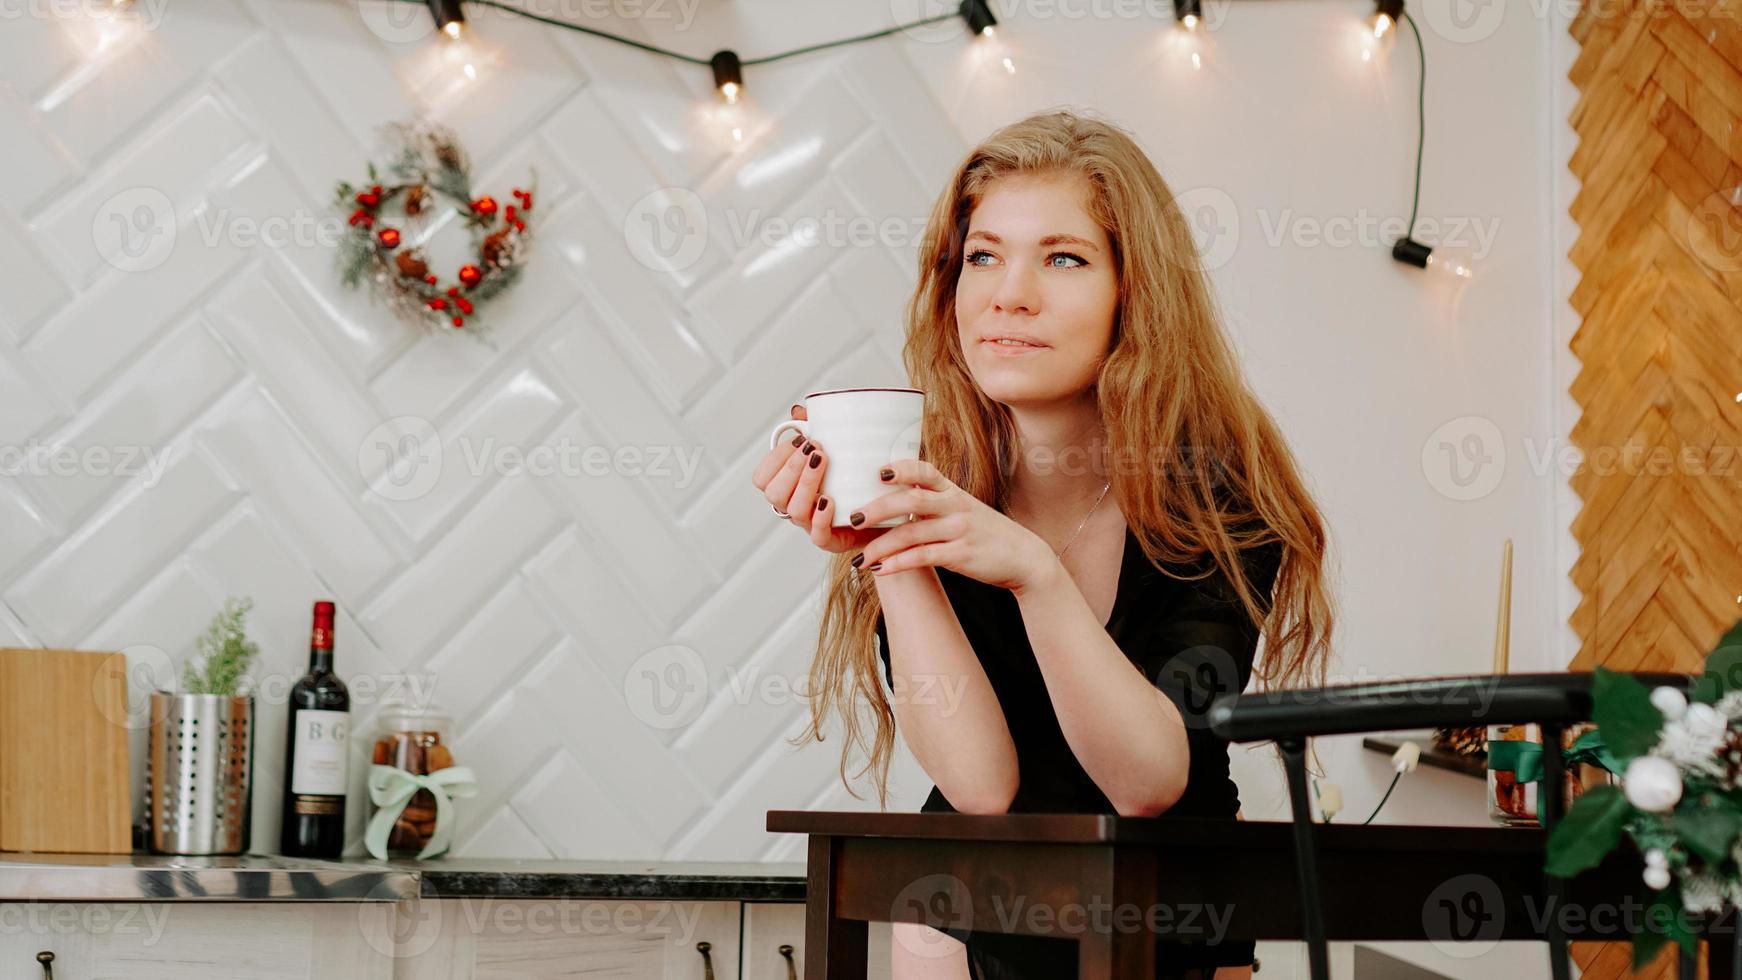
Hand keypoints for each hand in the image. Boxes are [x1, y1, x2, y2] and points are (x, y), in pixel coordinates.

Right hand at [750, 403, 891, 554]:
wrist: (886, 507)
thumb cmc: (855, 476)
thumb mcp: (837, 448)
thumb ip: (815, 429)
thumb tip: (798, 411)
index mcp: (789, 487)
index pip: (763, 478)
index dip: (776, 458)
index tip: (800, 439)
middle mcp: (795, 506)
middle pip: (774, 494)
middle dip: (791, 467)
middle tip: (814, 448)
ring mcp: (811, 525)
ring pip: (795, 511)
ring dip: (806, 483)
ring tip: (822, 461)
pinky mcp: (832, 540)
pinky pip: (818, 535)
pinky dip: (821, 517)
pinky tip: (829, 499)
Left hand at [849, 459, 1056, 592]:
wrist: (1024, 558)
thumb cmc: (986, 534)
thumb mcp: (963, 508)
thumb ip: (934, 501)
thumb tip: (895, 497)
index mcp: (952, 491)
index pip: (924, 470)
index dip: (900, 467)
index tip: (876, 471)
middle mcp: (955, 506)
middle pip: (911, 499)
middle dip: (878, 508)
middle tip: (854, 518)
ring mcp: (959, 530)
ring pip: (912, 532)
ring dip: (882, 545)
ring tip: (860, 556)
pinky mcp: (961, 555)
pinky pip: (924, 557)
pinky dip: (899, 564)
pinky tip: (881, 570)